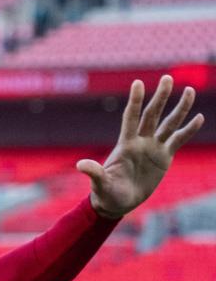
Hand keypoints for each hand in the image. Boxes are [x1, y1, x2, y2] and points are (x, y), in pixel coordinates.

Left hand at [77, 75, 204, 217]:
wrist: (117, 202)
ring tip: (190, 90)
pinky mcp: (164, 158)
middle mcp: (140, 142)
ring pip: (169, 124)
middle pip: (152, 115)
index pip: (131, 118)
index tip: (138, 82)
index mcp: (125, 144)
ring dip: (180, 108)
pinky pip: (178, 140)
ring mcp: (153, 148)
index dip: (134, 101)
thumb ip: (94, 173)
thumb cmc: (106, 193)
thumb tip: (80, 165)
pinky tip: (199, 117)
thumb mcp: (100, 184)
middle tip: (168, 78)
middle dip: (160, 97)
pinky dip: (189, 130)